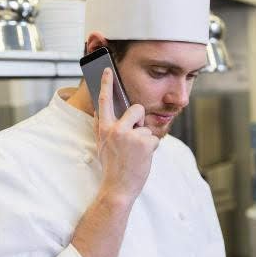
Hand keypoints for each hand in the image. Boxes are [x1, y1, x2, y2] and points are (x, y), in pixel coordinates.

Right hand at [94, 67, 159, 202]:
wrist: (118, 187)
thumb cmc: (112, 167)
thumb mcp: (102, 145)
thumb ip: (105, 129)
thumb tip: (103, 113)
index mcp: (104, 128)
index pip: (104, 102)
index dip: (106, 84)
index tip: (107, 69)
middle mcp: (116, 129)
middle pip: (136, 109)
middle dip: (140, 119)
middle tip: (134, 136)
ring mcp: (130, 135)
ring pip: (147, 128)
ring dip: (145, 141)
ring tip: (135, 155)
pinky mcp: (144, 143)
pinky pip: (154, 139)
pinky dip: (151, 150)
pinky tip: (141, 159)